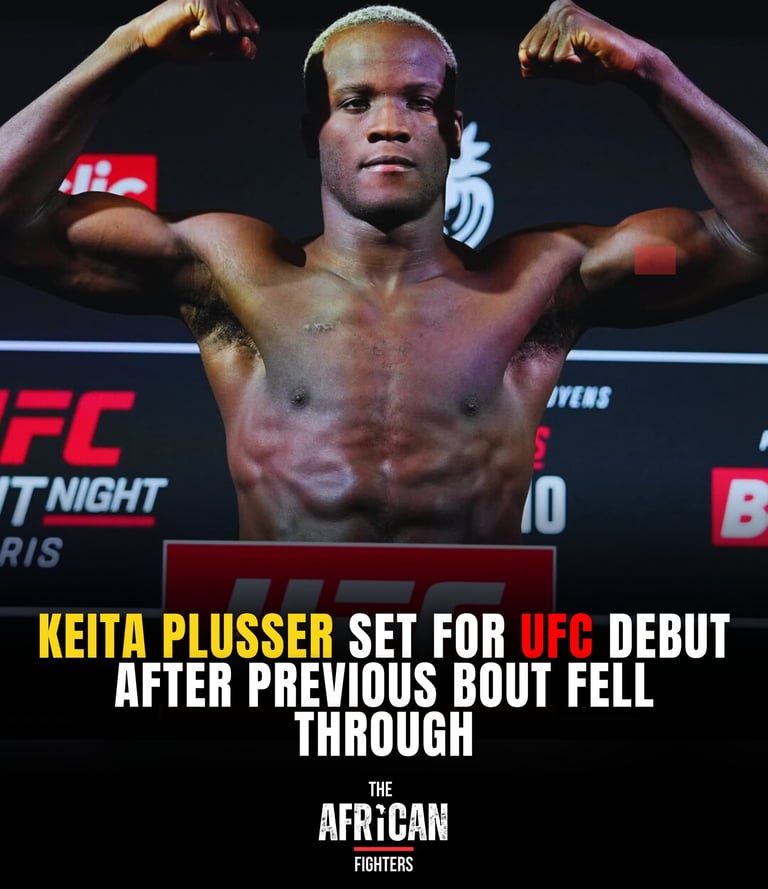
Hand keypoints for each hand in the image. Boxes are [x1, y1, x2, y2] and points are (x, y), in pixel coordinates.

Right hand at [134, 0, 259, 63]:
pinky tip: (187, 27)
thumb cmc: (182, 44)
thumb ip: (235, 50)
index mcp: (227, 4)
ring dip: (210, 39)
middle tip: (199, 32)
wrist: (154, 43)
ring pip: (230, 29)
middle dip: (222, 40)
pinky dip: (201, 36)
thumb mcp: (215, 50)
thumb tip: (252, 45)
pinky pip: (215, 29)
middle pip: (242, 30)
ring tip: (192, 28)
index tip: (211, 35)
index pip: (249, 27)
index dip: (234, 41)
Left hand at [518, 0, 641, 82]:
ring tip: (583, 54)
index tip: (567, 56)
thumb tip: (522, 66)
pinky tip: (588, 54)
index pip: (524, 49)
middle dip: (552, 64)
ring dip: (565, 64)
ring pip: (544, 56)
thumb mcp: (560, 68)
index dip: (542, 64)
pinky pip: (559, 59)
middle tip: (576, 56)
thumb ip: (539, 67)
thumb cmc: (593, 64)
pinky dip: (574, 65)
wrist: (622, 65)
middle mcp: (557, 9)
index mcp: (551, 15)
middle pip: (530, 53)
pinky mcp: (574, 24)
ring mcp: (565, 14)